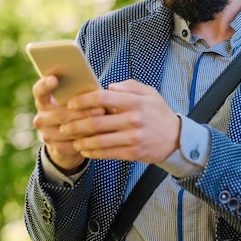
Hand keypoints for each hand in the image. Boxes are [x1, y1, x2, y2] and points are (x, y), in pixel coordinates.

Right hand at [32, 75, 104, 171]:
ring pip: (69, 130)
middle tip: (101, 109)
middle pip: (60, 114)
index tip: (55, 79)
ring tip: (104, 121)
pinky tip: (101, 135)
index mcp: (43, 102)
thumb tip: (98, 88)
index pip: (39, 92)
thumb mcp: (74, 101)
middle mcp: (41, 119)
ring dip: (88, 126)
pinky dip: (88, 139)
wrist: (68, 141)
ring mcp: (46, 135)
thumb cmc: (76, 112)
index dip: (45, 85)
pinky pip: (74, 144)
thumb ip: (79, 93)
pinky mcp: (56, 149)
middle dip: (82, 112)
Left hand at [59, 79, 180, 163]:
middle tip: (63, 126)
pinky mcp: (133, 153)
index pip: (102, 98)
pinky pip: (108, 153)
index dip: (83, 101)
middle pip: (96, 122)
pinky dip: (93, 153)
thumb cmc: (159, 113)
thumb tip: (109, 87)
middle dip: (75, 125)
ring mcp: (133, 138)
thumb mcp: (149, 93)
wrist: (177, 138)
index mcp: (134, 102)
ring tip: (73, 140)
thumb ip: (129, 86)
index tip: (71, 104)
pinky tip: (85, 150)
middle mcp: (133, 120)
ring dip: (81, 141)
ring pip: (99, 141)